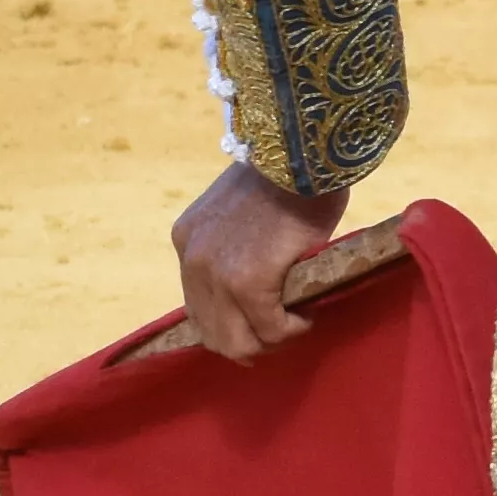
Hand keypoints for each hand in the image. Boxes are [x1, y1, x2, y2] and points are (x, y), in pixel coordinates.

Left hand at [172, 164, 348, 357]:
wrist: (301, 152)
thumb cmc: (285, 174)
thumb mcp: (239, 211)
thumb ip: (234, 247)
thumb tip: (258, 284)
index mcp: (188, 240)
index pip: (198, 306)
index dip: (229, 324)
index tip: (258, 324)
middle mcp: (193, 261)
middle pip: (212, 334)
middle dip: (249, 342)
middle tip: (282, 330)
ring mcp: (217, 275)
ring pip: (238, 342)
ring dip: (270, 340)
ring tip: (296, 322)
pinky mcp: (248, 284)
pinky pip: (272, 329)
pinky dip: (293, 329)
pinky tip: (308, 316)